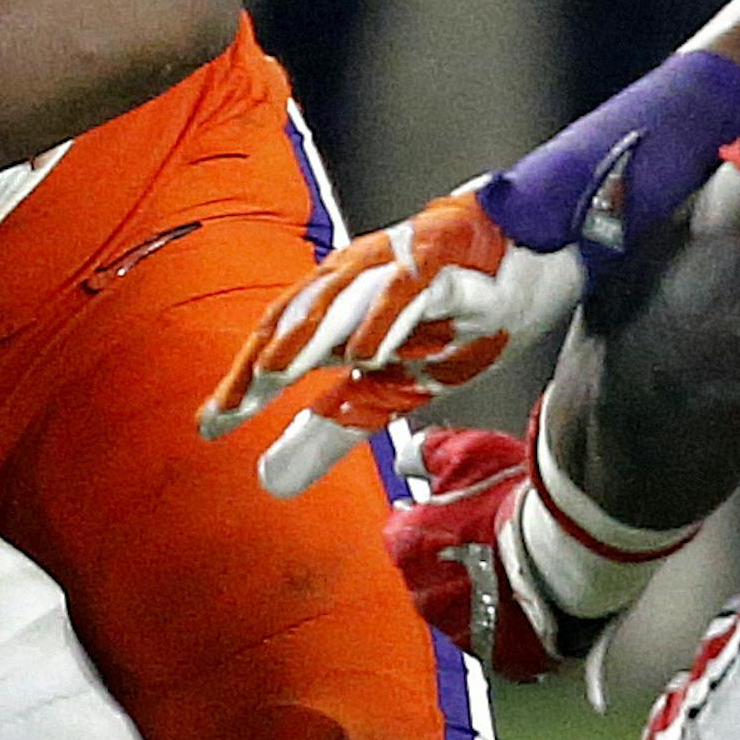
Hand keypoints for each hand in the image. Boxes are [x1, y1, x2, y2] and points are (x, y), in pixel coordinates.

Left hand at [198, 188, 585, 494]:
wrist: (529, 257)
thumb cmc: (456, 319)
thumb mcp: (391, 388)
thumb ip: (331, 428)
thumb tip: (270, 482)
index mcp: (336, 310)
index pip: (277, 346)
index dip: (241, 386)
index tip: (209, 428)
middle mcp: (353, 282)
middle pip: (296, 320)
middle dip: (259, 366)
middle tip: (228, 408)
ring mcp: (394, 267)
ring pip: (341, 298)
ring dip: (306, 335)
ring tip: (273, 374)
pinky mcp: (441, 263)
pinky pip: (408, 290)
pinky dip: (384, 320)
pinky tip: (366, 355)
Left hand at [384, 427, 562, 681]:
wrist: (573, 545)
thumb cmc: (516, 500)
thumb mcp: (466, 454)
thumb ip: (423, 453)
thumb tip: (405, 461)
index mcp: (407, 548)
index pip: (403, 535)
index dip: (431, 522)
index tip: (455, 515)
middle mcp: (425, 595)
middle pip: (431, 576)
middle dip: (455, 560)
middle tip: (491, 542)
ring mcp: (462, 630)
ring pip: (462, 611)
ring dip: (481, 595)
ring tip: (515, 573)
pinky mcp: (500, 655)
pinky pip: (497, 643)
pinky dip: (510, 628)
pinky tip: (530, 607)